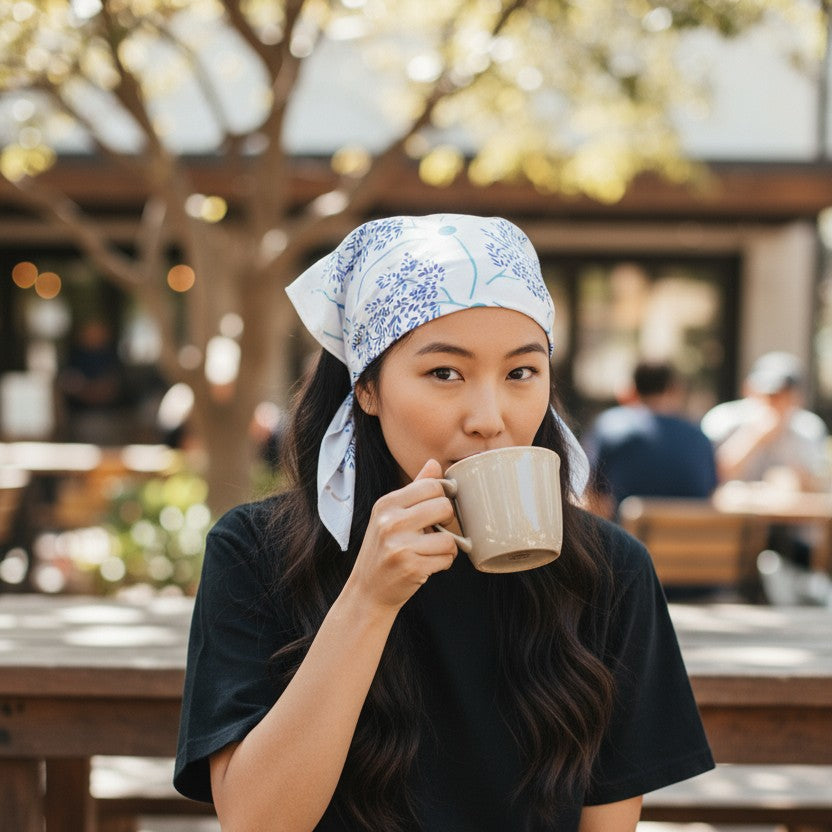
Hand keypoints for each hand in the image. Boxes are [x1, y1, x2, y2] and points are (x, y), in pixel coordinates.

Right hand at [345, 459, 457, 611]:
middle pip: (444, 507)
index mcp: (386, 504)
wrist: (368, 590)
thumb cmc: (383, 549)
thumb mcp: (390, 515)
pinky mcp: (411, 568)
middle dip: (447, 521)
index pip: (431, 486)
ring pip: (450, 537)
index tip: (436, 511)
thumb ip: (414, 489)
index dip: (441, 497)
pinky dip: (444, 562)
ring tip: (432, 551)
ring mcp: (400, 546)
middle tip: (436, 531)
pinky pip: (447, 558)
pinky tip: (429, 564)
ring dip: (448, 546)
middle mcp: (390, 522)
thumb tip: (434, 464)